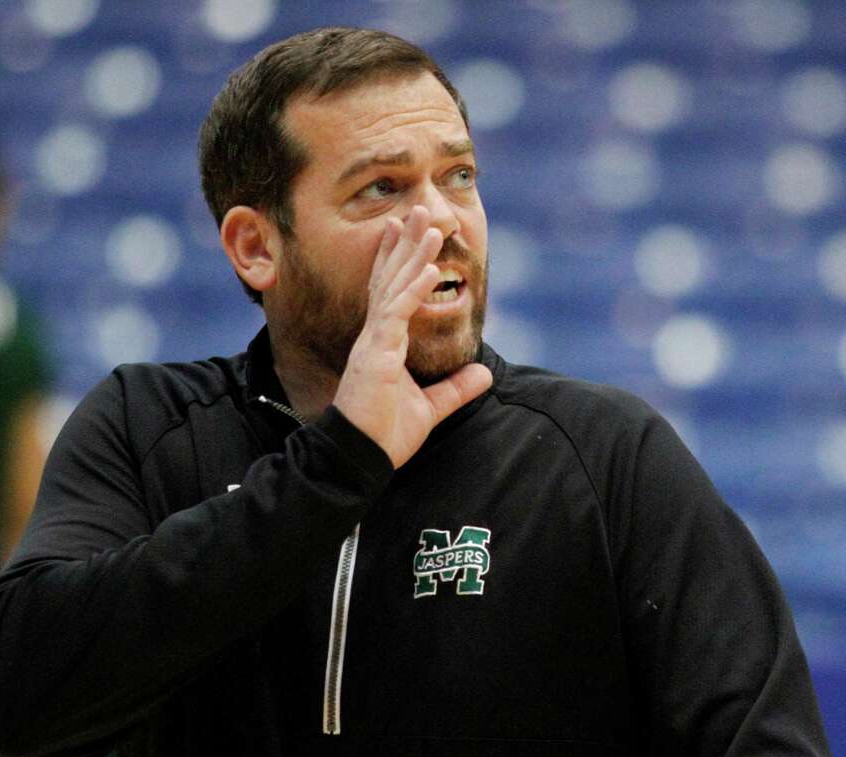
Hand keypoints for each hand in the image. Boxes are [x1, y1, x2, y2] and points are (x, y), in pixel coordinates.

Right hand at [333, 206, 492, 468]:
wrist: (361, 457)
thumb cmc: (385, 434)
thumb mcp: (431, 408)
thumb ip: (455, 389)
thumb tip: (484, 375)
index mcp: (383, 344)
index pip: (389, 293)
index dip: (397, 261)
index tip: (402, 231)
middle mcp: (375, 336)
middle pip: (391, 279)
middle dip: (405, 244)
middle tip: (417, 210)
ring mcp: (374, 342)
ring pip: (395, 288)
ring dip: (414, 255)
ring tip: (430, 225)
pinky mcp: (376, 354)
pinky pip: (396, 313)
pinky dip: (414, 289)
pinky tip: (430, 269)